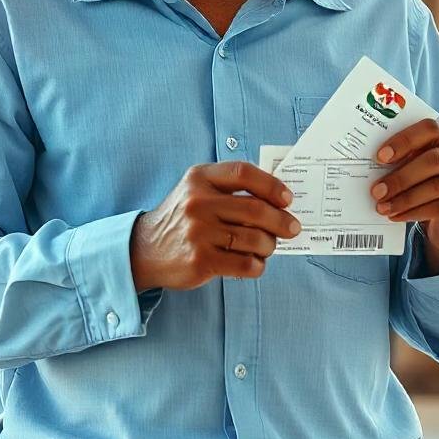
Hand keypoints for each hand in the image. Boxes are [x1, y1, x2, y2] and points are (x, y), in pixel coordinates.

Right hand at [130, 162, 300, 291]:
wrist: (145, 249)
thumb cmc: (183, 218)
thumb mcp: (197, 190)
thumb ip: (230, 189)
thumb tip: (278, 200)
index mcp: (200, 178)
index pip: (244, 173)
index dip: (271, 185)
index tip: (288, 199)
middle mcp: (198, 202)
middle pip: (255, 209)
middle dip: (282, 221)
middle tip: (293, 228)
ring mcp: (198, 232)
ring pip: (254, 239)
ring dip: (270, 245)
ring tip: (268, 247)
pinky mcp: (201, 260)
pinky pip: (245, 264)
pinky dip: (258, 265)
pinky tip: (254, 262)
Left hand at [370, 118, 438, 268]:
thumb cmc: (432, 181)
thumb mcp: (422, 165)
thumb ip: (407, 158)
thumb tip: (373, 165)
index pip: (430, 129)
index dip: (403, 141)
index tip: (380, 156)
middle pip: (432, 160)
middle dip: (400, 177)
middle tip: (376, 190)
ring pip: (435, 187)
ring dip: (404, 199)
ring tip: (382, 206)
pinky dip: (413, 213)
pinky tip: (396, 216)